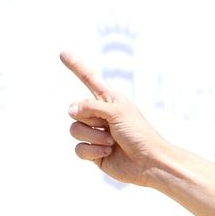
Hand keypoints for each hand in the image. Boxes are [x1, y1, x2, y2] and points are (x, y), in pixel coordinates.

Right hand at [61, 51, 168, 187]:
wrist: (151, 163)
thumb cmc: (140, 134)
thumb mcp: (117, 111)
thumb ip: (91, 106)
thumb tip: (71, 110)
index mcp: (109, 100)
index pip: (89, 79)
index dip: (77, 66)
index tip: (63, 53)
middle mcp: (100, 115)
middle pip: (75, 111)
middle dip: (91, 120)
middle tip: (110, 127)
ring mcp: (96, 134)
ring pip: (75, 130)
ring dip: (93, 136)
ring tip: (111, 141)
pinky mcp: (94, 153)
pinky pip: (79, 149)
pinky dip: (92, 151)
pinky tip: (108, 153)